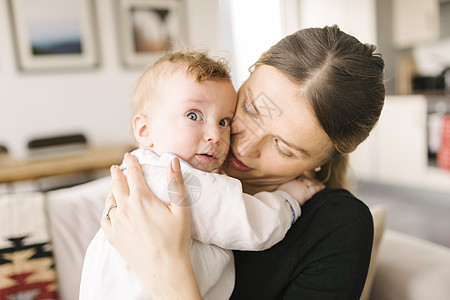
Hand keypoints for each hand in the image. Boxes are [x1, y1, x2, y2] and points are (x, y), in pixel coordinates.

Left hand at [101, 153, 200, 298]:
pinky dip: (107, 209)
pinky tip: (110, 209)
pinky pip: (105, 218)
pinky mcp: (112, 236)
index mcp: (142, 198)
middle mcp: (125, 208)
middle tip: (116, 167)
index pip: (134, 174)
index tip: (128, 156)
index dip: (131, 163)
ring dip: (111, 190)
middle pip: (117, 184)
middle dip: (117, 173)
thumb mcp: (181, 209)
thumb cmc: (176, 239)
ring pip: (110, 200)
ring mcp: (116, 223)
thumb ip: (175, 182)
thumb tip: (172, 161)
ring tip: (113, 186)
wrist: (165, 268)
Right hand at [277, 177, 324, 205]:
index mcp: (289, 181)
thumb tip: (280, 190)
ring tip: (316, 184)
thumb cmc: (280, 197)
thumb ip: (281, 188)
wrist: (283, 201)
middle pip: (303, 179)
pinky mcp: (308, 192)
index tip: (300, 178)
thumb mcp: (278, 190)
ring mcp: (303, 186)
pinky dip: (319, 188)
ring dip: (313, 183)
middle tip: (308, 181)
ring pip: (310, 183)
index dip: (299, 178)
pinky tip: (323, 187)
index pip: (296, 177)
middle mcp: (296, 181)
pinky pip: (315, 189)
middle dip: (306, 180)